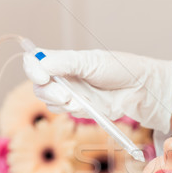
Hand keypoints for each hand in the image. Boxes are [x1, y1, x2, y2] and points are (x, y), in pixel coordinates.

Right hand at [23, 48, 171, 132]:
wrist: (139, 89)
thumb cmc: (119, 69)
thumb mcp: (90, 61)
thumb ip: (64, 62)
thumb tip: (39, 62)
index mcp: (63, 60)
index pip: (35, 61)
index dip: (32, 69)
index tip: (43, 76)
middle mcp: (63, 76)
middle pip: (38, 85)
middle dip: (49, 92)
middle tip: (66, 95)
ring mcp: (70, 93)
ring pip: (49, 101)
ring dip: (62, 103)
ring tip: (80, 101)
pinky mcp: (79, 108)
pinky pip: (64, 112)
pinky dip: (72, 110)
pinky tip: (86, 106)